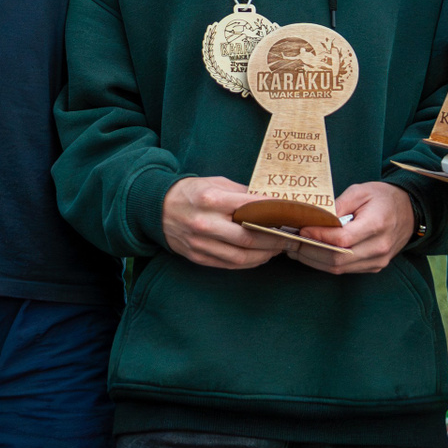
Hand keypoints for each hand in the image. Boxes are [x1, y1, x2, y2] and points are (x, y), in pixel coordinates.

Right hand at [162, 176, 286, 268]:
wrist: (156, 208)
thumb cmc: (190, 192)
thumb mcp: (214, 183)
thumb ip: (240, 193)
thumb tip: (269, 203)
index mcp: (210, 199)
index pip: (250, 207)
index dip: (275, 213)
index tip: (291, 215)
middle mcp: (205, 222)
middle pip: (248, 238)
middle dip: (275, 240)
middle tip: (291, 238)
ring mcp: (200, 242)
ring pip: (241, 257)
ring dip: (265, 255)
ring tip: (278, 249)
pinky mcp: (197, 256)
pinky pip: (229, 264)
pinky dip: (249, 263)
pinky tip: (260, 257)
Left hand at [289, 182, 414, 273]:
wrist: (410, 211)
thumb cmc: (383, 198)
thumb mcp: (360, 191)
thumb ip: (338, 205)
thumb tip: (314, 217)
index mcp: (377, 224)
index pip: (342, 239)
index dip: (319, 236)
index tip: (301, 229)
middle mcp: (379, 247)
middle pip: (338, 258)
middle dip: (310, 251)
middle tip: (291, 242)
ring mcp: (378, 260)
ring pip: (339, 268)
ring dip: (314, 260)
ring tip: (296, 249)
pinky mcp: (375, 266)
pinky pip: (346, 270)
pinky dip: (326, 263)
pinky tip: (312, 254)